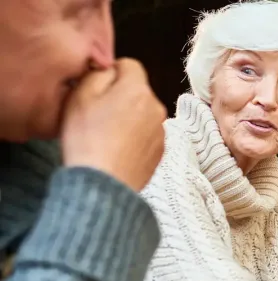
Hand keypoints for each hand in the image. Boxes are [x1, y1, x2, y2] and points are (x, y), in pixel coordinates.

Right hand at [61, 58, 165, 191]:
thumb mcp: (81, 96)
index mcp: (138, 90)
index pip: (130, 65)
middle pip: (138, 91)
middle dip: (120, 96)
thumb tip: (109, 69)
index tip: (97, 88)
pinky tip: (117, 149)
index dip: (112, 72)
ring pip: (142, 113)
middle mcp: (156, 108)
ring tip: (106, 135)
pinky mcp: (160, 152)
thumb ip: (98, 74)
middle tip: (97, 114)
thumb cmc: (87, 138)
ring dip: (128, 117)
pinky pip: (146, 134)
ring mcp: (161, 131)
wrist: (103, 183)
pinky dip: (134, 137)